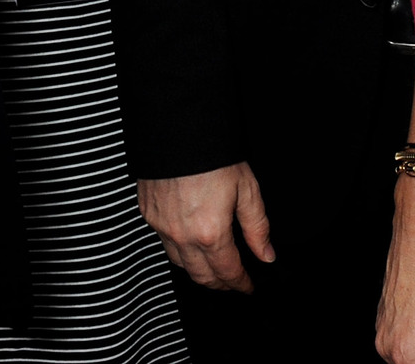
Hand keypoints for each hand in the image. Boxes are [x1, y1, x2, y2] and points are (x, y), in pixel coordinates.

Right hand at [137, 163, 273, 292]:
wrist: (177, 128)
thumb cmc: (214, 155)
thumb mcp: (246, 189)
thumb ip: (257, 227)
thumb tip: (266, 256)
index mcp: (210, 233)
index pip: (227, 272)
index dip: (241, 284)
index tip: (248, 286)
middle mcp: (182, 236)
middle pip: (202, 276)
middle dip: (220, 284)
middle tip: (232, 282)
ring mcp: (161, 227)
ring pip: (180, 264)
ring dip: (197, 271)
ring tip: (212, 267)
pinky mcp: (148, 214)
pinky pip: (164, 242)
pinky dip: (178, 249)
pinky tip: (189, 242)